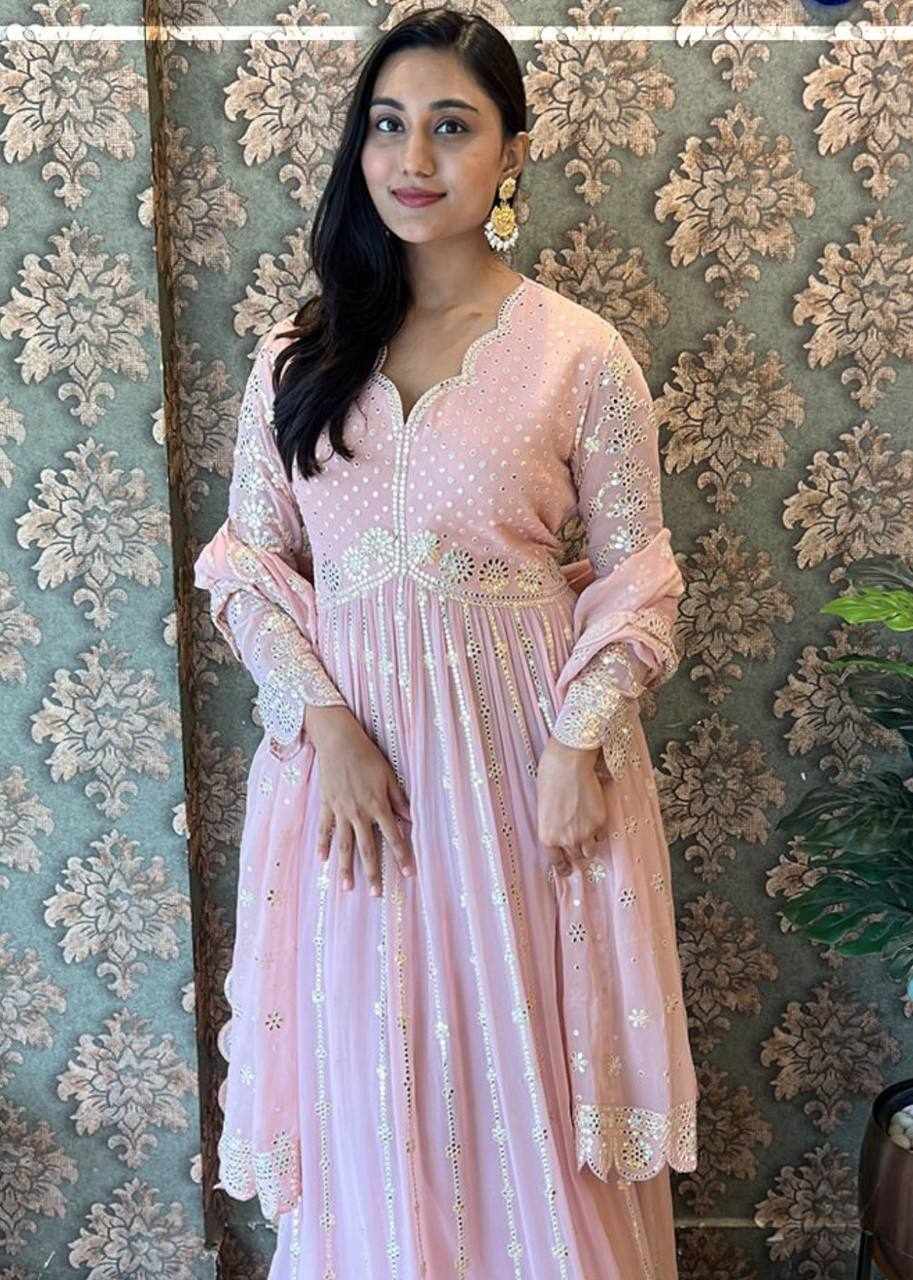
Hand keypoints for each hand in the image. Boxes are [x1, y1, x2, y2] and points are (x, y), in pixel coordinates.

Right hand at [305, 704, 413, 896]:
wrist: (339, 742)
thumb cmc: (367, 756)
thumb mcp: (389, 775)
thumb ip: (399, 799)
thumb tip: (411, 819)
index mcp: (378, 805)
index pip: (393, 837)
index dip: (402, 856)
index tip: (409, 874)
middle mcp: (359, 813)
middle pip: (367, 848)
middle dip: (372, 872)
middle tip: (376, 894)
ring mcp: (340, 811)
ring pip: (344, 845)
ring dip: (345, 868)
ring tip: (347, 888)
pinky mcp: (326, 805)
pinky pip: (324, 829)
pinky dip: (323, 845)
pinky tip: (323, 861)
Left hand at [536, 737, 607, 876]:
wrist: (568, 764)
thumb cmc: (549, 779)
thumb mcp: (544, 808)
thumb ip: (553, 826)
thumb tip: (562, 832)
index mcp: (548, 837)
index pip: (557, 862)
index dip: (563, 868)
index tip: (567, 871)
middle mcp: (567, 840)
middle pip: (576, 857)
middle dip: (577, 852)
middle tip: (579, 844)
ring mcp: (585, 832)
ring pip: (591, 851)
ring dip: (589, 844)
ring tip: (588, 832)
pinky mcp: (600, 822)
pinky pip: (601, 834)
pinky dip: (599, 830)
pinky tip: (594, 816)